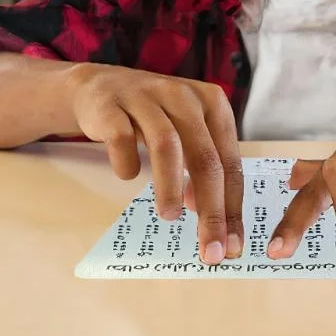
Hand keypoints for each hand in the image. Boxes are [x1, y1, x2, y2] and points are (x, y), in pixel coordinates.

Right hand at [70, 64, 242, 263]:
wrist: (102, 87)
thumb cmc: (155, 117)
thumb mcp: (186, 133)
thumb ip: (203, 166)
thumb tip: (209, 212)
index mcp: (212, 103)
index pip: (230, 161)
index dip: (233, 206)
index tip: (232, 246)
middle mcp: (184, 96)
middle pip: (206, 157)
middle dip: (211, 208)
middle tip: (209, 249)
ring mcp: (147, 98)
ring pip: (168, 144)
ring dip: (171, 186)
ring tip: (170, 217)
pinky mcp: (113, 105)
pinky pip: (122, 137)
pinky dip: (127, 162)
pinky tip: (128, 176)